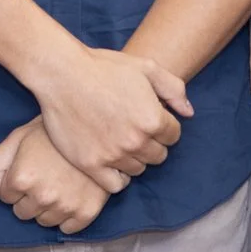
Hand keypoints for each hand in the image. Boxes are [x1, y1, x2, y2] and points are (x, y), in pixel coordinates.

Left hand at [0, 118, 109, 233]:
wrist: (93, 128)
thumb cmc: (51, 131)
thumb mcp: (18, 136)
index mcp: (22, 177)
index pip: (5, 197)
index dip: (15, 182)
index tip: (28, 170)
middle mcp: (42, 196)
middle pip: (23, 213)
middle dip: (28, 198)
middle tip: (43, 177)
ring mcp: (65, 206)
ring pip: (44, 222)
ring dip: (47, 208)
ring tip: (58, 184)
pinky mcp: (86, 212)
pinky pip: (68, 229)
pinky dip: (68, 217)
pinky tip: (70, 197)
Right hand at [34, 47, 190, 190]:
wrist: (61, 74)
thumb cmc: (104, 66)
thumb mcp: (146, 67)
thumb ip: (173, 89)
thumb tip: (188, 113)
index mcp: (153, 119)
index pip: (173, 136)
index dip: (163, 125)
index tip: (148, 117)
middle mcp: (136, 141)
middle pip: (158, 155)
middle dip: (151, 142)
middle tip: (133, 128)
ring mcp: (113, 155)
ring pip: (138, 170)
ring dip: (134, 158)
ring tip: (120, 141)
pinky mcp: (91, 165)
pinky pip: (116, 185)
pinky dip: (118, 177)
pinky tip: (112, 161)